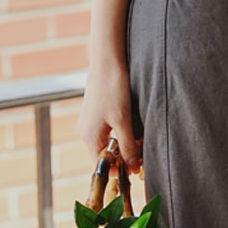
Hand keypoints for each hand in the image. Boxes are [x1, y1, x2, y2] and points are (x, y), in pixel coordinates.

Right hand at [77, 53, 143, 177]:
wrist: (107, 59)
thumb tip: (133, 169)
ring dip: (122, 141)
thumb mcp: (123, 120)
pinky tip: (131, 123)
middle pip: (105, 153)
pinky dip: (118, 130)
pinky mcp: (94, 110)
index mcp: (89, 137)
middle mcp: (85, 131)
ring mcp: (88, 120)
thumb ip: (128, 146)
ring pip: (107, 140)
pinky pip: (106, 129)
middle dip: (123, 154)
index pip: (103, 166)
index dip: (120, 169)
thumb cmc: (113, 88)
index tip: (137, 167)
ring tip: (139, 136)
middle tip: (142, 150)